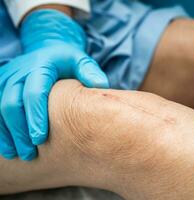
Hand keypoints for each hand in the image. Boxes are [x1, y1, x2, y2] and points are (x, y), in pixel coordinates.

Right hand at [0, 9, 108, 160]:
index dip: (36, 116)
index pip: (35, 92)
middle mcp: (19, 71)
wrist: (48, 49)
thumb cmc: (68, 61)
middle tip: (30, 153)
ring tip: (19, 154)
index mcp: (41, 66)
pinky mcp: (0, 85)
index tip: (40, 139)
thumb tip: (101, 86)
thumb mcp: (82, 61)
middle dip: (19, 131)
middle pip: (11, 103)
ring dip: (7, 133)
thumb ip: (91, 72)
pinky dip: (0, 129)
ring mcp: (7, 77)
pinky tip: (7, 146)